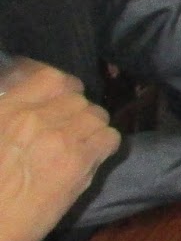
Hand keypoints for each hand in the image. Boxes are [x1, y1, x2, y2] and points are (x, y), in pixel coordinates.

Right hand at [0, 62, 119, 240]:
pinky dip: (105, 146)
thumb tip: (31, 107)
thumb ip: (11, 115)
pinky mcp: (79, 162)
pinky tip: (91, 158)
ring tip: (80, 146)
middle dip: (77, 113)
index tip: (62, 99)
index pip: (51, 78)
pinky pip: (110, 138)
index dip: (63, 88)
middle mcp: (35, 117)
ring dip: (92, 129)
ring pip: (97, 115)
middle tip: (70, 132)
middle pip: (78, 98)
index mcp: (7, 109)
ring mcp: (60, 137)